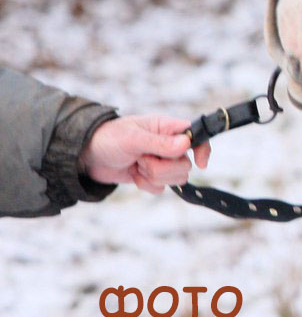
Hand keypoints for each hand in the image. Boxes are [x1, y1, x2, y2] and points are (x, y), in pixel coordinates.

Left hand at [79, 116, 210, 194]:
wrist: (85, 156)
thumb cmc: (107, 138)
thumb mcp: (132, 138)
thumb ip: (159, 143)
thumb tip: (186, 144)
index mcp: (167, 128)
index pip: (196, 136)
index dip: (202, 149)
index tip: (200, 163)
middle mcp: (168, 145)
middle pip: (185, 164)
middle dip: (163, 168)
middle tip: (142, 160)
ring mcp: (160, 161)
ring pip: (175, 178)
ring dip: (154, 177)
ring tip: (137, 166)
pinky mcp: (150, 176)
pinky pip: (160, 188)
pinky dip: (147, 185)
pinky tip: (133, 175)